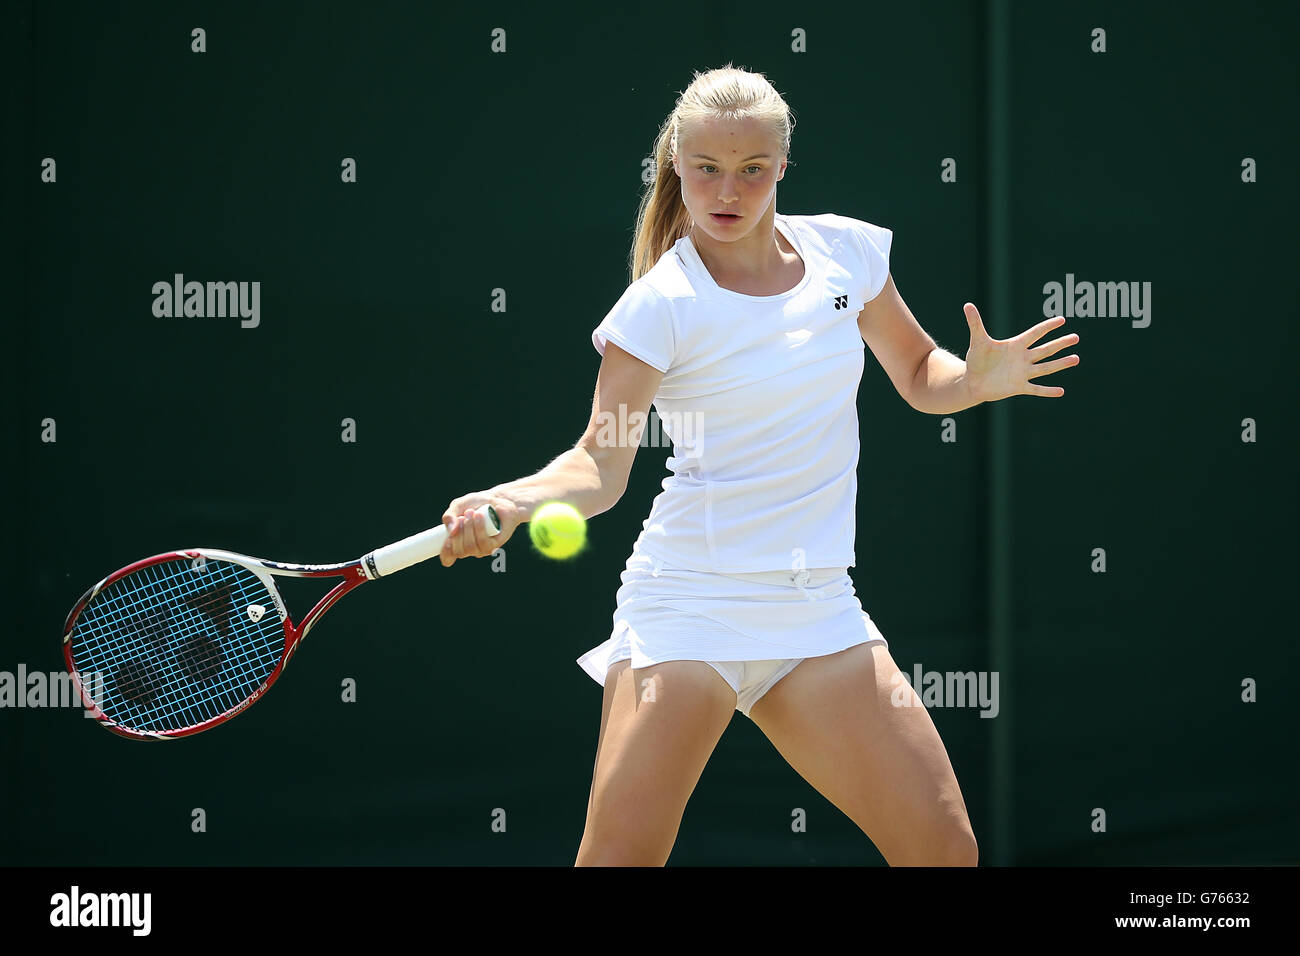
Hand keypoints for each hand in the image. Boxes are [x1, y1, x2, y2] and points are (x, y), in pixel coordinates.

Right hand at [438, 491, 521, 566]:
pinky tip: (480, 516)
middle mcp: (469, 548)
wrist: (498, 499)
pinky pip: (484, 543)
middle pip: (458, 552)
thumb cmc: (477, 504)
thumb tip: (451, 530)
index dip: (445, 552)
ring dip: (469, 528)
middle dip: (458, 533)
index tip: (447, 539)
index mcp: (458, 542)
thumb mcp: (458, 506)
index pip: (448, 557)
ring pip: (470, 547)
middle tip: (462, 517)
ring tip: (472, 512)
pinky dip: (479, 529)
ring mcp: (482, 549)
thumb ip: (449, 516)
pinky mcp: (495, 545)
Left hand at [962, 303, 1080, 402]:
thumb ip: (975, 323)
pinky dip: (1047, 391)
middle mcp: (1022, 358)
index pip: (1035, 333)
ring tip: (1076, 358)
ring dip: (1060, 363)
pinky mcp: (1018, 387)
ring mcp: (1022, 373)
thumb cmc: (976, 360)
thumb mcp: (977, 340)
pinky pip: (1036, 389)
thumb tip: (967, 305)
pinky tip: (1061, 391)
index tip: (1062, 319)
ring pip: (1045, 367)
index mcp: (1015, 345)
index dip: (1048, 326)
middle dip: (1060, 343)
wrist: (973, 382)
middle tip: (1076, 337)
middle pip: (1045, 349)